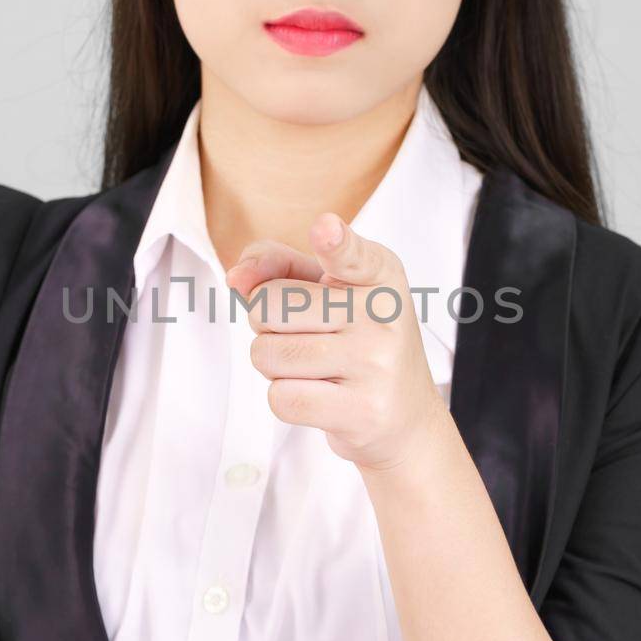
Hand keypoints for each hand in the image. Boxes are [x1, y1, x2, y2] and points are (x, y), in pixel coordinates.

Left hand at [224, 213, 445, 472]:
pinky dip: (286, 398)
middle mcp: (382, 314)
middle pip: (269, 306)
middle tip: (305, 333)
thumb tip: (236, 278)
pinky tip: (319, 395)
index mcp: (379, 273)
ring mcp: (376, 363)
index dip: (334, 242)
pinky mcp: (363, 410)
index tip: (324, 228)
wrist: (405, 412)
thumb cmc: (354, 338)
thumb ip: (276, 265)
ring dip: (274, 364)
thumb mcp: (325, 289)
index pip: (351, 254)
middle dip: (267, 324)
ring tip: (314, 366)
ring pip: (267, 354)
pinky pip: (281, 398)